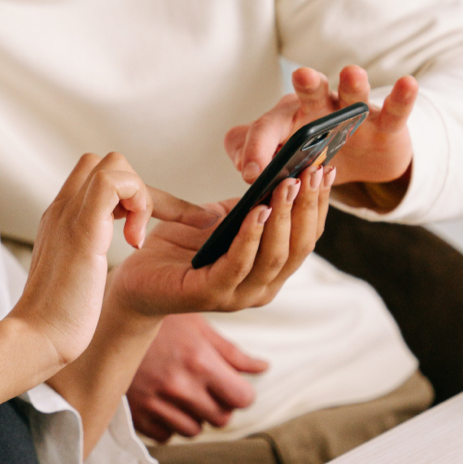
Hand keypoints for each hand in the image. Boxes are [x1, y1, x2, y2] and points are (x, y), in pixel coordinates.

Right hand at [9, 152, 211, 367]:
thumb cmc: (57, 316)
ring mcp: (70, 215)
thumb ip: (80, 253)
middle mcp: (63, 208)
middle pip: (105, 162)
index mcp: (60, 217)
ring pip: (114, 165)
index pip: (92, 174)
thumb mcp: (71, 272)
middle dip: (136, 190)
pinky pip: (114, 182)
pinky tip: (134, 240)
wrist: (36, 336)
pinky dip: (138, 202)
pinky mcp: (83, 229)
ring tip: (136, 237)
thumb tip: (97, 256)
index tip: (136, 229)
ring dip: (140, 196)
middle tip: (139, 230)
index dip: (124, 193)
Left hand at [108, 163, 334, 319]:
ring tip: (288, 184)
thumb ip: (245, 207)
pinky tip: (257, 211)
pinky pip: (238, 264)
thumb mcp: (218, 220)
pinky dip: (251, 236)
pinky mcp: (211, 294)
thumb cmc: (178, 247)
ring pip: (274, 257)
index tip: (325, 168)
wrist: (137, 279)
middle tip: (313, 171)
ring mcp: (240, 295)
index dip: (318, 203)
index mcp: (270, 269)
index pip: (305, 237)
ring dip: (284, 218)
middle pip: (298, 246)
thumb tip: (272, 176)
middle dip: (308, 206)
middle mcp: (263, 286)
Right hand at [125, 314, 268, 441]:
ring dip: (193, 415)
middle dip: (218, 405)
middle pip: (220, 418)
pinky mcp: (137, 414)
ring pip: (194, 430)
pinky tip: (161, 398)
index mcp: (198, 360)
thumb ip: (230, 351)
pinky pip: (167, 435)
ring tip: (180, 390)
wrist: (104, 322)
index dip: (240, 393)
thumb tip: (262, 367)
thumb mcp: (194, 325)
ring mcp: (156, 402)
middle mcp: (179, 385)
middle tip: (203, 386)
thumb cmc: (156, 320)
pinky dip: (168, 422)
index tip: (230, 384)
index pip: (242, 398)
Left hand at [224, 65, 417, 209]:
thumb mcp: (282, 161)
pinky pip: (395, 111)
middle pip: (309, 93)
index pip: (267, 128)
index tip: (252, 173)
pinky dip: (402, 98)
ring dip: (352, 85)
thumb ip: (256, 158)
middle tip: (301, 75)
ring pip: (351, 95)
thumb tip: (245, 168)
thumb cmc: (313, 157)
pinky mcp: (385, 124)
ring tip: (352, 72)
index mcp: (288, 119)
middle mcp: (319, 108)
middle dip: (306, 83)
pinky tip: (408, 83)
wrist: (361, 162)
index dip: (257, 149)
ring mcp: (354, 113)